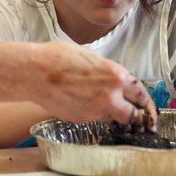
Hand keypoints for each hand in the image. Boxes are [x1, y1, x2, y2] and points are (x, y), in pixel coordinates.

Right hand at [24, 42, 156, 129]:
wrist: (34, 73)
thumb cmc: (58, 58)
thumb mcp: (91, 57)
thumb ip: (107, 71)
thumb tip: (114, 79)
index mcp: (116, 76)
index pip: (141, 94)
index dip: (141, 98)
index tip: (141, 100)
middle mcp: (110, 96)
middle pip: (133, 115)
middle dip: (132, 112)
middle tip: (129, 109)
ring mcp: (96, 111)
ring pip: (114, 119)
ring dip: (112, 114)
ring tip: (101, 103)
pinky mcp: (82, 119)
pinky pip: (95, 119)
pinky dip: (94, 113)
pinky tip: (84, 103)